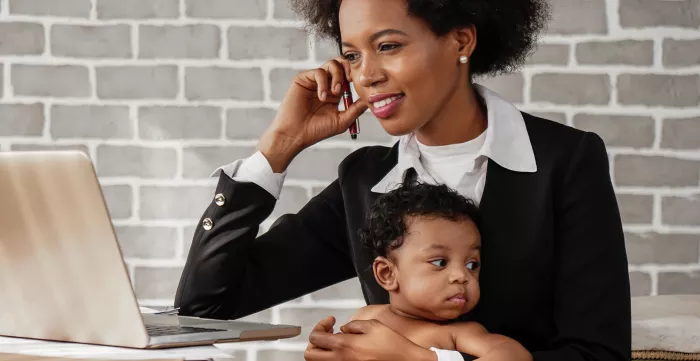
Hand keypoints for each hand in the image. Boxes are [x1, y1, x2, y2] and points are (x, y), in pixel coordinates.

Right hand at [258, 57, 367, 171]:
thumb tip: (372, 99)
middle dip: (349, 69)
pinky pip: (318, 72)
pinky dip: (323, 82)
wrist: (296, 134)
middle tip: (350, 80)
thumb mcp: (342, 120)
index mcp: (336, 93)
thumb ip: (357, 109)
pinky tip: (322, 96)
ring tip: (335, 92)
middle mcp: (326, 84)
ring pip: (331, 64)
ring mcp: (314, 81)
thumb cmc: (317, 130)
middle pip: (342, 64)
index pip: (349, 76)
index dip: (356, 76)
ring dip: (337, 76)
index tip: (360, 84)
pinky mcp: (303, 79)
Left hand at [304, 317, 436, 360]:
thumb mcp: (372, 325)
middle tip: (326, 332)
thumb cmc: (393, 346)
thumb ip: (353, 325)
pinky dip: (332, 357)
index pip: (315, 337)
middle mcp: (341, 360)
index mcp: (344, 346)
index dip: (320, 325)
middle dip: (315, 341)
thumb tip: (343, 329)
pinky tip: (344, 350)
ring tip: (333, 342)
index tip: (330, 321)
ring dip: (322, 351)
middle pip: (310, 354)